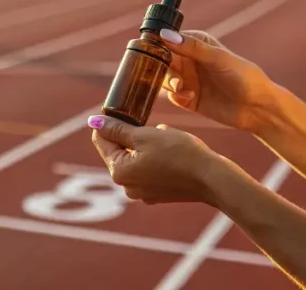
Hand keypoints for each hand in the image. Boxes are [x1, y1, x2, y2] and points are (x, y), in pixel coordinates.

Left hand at [88, 114, 229, 205]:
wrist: (212, 178)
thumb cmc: (180, 153)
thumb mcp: (146, 135)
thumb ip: (117, 129)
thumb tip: (93, 122)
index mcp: (119, 172)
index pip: (101, 141)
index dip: (110, 122)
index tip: (126, 110)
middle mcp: (126, 187)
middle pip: (118, 151)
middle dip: (132, 135)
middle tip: (152, 127)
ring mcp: (142, 193)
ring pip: (135, 158)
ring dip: (145, 145)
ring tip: (166, 140)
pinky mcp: (157, 194)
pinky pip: (149, 169)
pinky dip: (156, 158)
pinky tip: (173, 152)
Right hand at [159, 29, 281, 132]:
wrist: (258, 108)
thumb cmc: (244, 77)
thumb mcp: (218, 58)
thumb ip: (191, 47)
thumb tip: (165, 34)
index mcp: (197, 44)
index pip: (169, 39)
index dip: (158, 43)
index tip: (148, 48)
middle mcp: (190, 61)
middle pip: (163, 60)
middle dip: (160, 66)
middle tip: (165, 72)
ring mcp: (189, 80)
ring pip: (164, 78)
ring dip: (168, 82)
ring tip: (180, 87)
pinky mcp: (189, 99)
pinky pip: (172, 96)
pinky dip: (176, 96)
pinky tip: (188, 98)